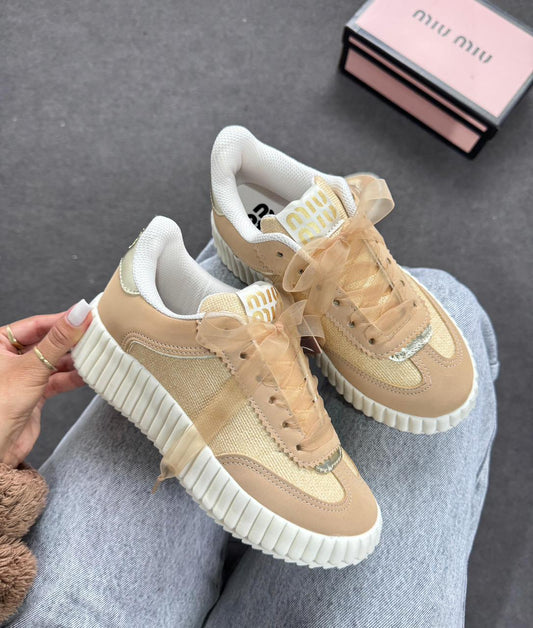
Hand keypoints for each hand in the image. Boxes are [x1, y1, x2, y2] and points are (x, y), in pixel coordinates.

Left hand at [0, 300, 91, 466]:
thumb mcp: (31, 368)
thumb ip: (58, 341)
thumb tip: (77, 314)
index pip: (36, 324)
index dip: (62, 320)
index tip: (86, 316)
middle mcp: (9, 358)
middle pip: (47, 341)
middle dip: (70, 341)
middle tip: (95, 335)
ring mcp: (22, 376)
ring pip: (54, 361)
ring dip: (74, 360)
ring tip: (94, 355)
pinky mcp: (33, 394)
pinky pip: (57, 379)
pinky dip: (72, 377)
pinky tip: (87, 374)